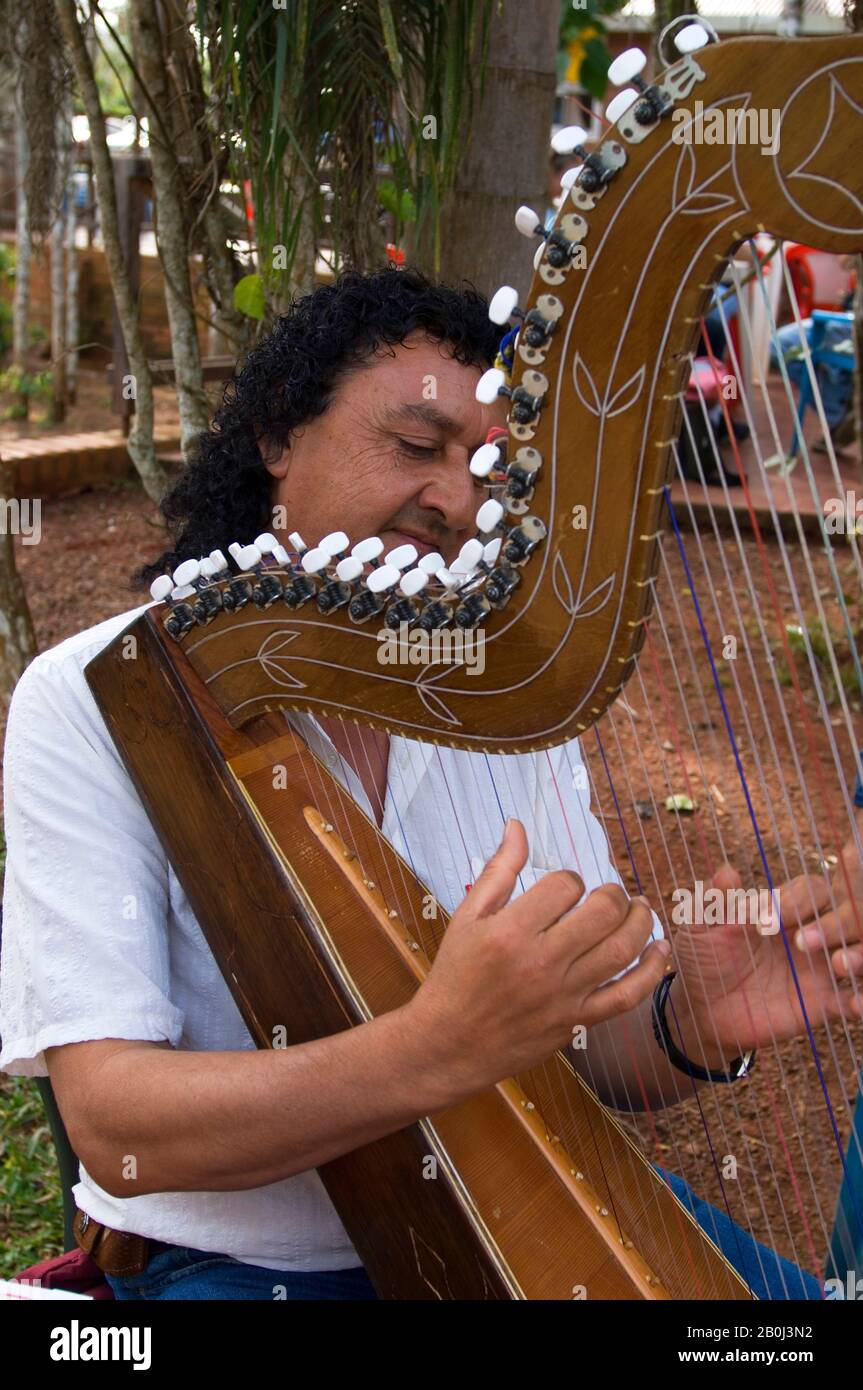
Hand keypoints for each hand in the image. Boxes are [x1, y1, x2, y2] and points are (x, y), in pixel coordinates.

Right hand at [407, 818, 671, 1096]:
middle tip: (610, 894)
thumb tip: (517, 826)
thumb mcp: (467, 917)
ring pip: (622, 950)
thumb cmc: (456, 975)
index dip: (571, 879)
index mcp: (511, 932)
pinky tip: (660, 950)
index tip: (565, 888)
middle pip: (602, 913)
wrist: (450, 1042)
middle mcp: (541, 962)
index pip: (564, 886)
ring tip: (639, 909)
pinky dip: (651, 971)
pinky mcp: (578, 1021)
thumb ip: (498, 870)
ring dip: (641, 922)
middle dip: (614, 894)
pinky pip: (627, 996)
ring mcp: (563, 994)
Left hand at [670, 811, 862, 1060]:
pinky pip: (851, 1000)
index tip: (769, 918)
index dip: (798, 899)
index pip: (812, 889)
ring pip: (859, 952)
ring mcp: (820, 967)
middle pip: (847, 915)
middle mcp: (811, 932)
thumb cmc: (704, 957)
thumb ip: (715, 902)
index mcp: (785, 908)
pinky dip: (859, 1002)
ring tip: (839, 965)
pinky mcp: (823, 1003)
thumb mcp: (700, 928)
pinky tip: (855, 1005)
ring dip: (858, 956)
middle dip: (833, 923)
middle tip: (801, 941)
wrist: (703, 1008)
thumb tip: (726, 873)